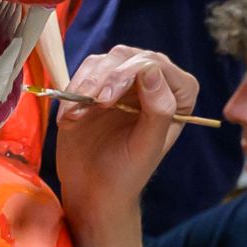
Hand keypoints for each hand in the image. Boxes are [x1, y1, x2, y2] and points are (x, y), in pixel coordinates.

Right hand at [53, 46, 198, 246]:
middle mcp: (154, 82)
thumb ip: (158, 109)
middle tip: (90, 103)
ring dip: (87, 83)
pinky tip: (69, 117)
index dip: (129, 74)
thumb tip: (151, 69)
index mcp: (177, 95)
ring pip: (104, 61)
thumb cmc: (126, 174)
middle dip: (106, 77)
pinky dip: (73, 90)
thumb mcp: (147, 147)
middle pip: (128, 57)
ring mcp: (123, 81)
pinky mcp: (96, 84)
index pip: (155, 65)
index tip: (105, 100)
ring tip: (76, 114)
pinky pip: (84, 72)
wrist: (92, 189)